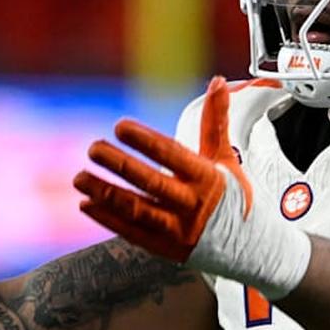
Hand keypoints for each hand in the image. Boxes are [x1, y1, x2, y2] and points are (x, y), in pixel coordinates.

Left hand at [74, 76, 310, 298]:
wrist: (250, 247)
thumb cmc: (233, 196)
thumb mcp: (225, 158)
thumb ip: (215, 120)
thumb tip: (217, 81)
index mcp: (208, 179)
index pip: (172, 155)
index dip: (145, 141)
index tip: (121, 126)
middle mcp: (192, 206)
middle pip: (151, 183)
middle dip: (120, 164)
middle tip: (94, 148)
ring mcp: (178, 231)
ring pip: (137, 210)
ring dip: (105, 193)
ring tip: (80, 177)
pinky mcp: (166, 249)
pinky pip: (132, 233)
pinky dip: (108, 219)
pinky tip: (87, 204)